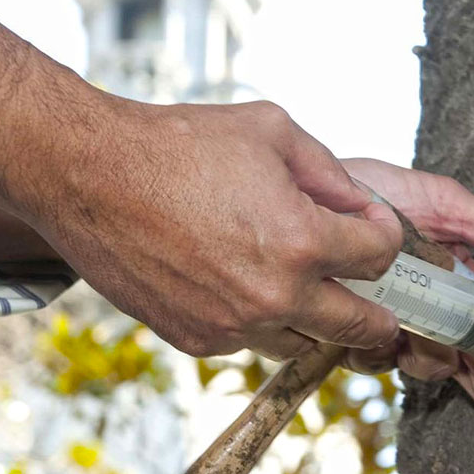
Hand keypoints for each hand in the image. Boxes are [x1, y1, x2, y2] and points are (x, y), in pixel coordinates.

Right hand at [0, 15, 403, 359]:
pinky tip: (242, 283)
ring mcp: (234, 326)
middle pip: (362, 327)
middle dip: (378, 309)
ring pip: (306, 341)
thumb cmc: (181, 145)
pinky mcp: (196, 339)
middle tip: (380, 300)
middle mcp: (275, 295)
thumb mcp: (273, 131)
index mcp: (304, 241)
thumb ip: (331, 174)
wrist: (90, 175)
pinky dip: (259, 320)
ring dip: (315, 318)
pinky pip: (250, 341)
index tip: (372, 227)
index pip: (382, 256)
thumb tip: (362, 208)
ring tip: (303, 285)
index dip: (384, 235)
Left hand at [340, 158, 473, 408]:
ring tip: (411, 310)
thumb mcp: (441, 203)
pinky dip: (377, 341)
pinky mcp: (350, 340)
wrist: (304, 191)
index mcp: (467, 293)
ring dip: (431, 347)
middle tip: (471, 329)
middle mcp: (438, 322)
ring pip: (432, 372)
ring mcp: (396, 334)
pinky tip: (369, 308)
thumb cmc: (373, 193)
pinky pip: (375, 363)